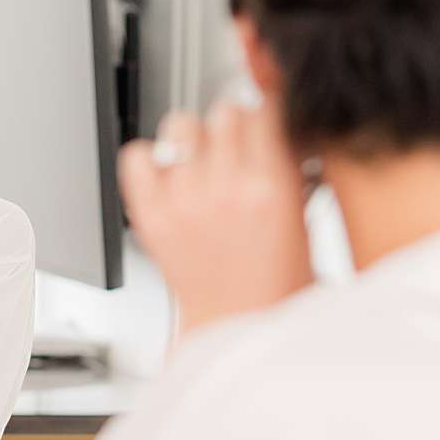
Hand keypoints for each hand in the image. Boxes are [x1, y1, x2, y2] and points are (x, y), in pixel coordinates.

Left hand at [118, 97, 312, 337]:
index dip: (267, 114)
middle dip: (235, 128)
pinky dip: (150, 160)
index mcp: (271, 188)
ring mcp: (183, 201)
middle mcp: (225, 189)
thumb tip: (278, 125)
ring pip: (182, 124)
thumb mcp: (302, 219)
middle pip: (225, 112)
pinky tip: (170, 178)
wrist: (239, 329)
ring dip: (194, 139)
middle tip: (238, 151)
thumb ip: (289, 167)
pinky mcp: (151, 216)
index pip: (264, 110)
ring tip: (204, 164)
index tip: (266, 122)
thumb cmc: (277, 286)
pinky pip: (136, 156)